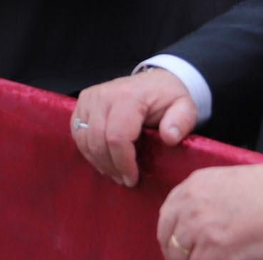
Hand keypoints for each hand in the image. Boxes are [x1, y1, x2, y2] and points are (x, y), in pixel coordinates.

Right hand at [71, 69, 198, 186]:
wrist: (154, 82)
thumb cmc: (168, 98)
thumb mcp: (185, 107)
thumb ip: (181, 121)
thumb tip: (169, 137)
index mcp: (129, 96)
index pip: (117, 136)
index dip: (123, 163)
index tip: (133, 178)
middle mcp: (104, 94)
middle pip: (98, 140)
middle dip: (111, 166)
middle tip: (125, 180)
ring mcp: (90, 97)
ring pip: (84, 138)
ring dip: (98, 161)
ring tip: (115, 173)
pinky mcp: (81, 102)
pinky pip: (77, 132)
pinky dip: (88, 150)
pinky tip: (103, 160)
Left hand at [157, 162, 262, 259]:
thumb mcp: (230, 182)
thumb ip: (208, 200)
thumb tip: (204, 226)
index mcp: (192, 187)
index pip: (166, 219)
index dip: (172, 237)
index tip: (180, 248)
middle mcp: (190, 208)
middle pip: (170, 242)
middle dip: (179, 255)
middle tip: (193, 259)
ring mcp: (201, 233)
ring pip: (183, 258)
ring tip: (214, 259)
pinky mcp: (216, 254)